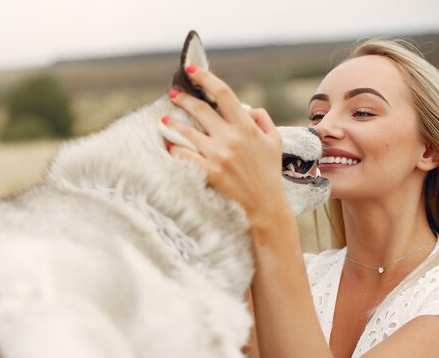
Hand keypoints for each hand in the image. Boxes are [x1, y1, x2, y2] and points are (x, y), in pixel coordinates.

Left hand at [162, 66, 288, 224]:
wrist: (264, 205)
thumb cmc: (268, 172)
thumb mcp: (274, 140)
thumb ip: (262, 119)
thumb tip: (246, 107)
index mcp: (246, 126)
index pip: (223, 93)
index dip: (205, 78)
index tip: (191, 71)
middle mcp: (230, 138)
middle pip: (200, 109)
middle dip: (182, 98)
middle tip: (172, 94)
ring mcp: (217, 155)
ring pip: (187, 131)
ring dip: (172, 122)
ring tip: (164, 119)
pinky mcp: (207, 172)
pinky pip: (184, 155)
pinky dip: (175, 148)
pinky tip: (169, 145)